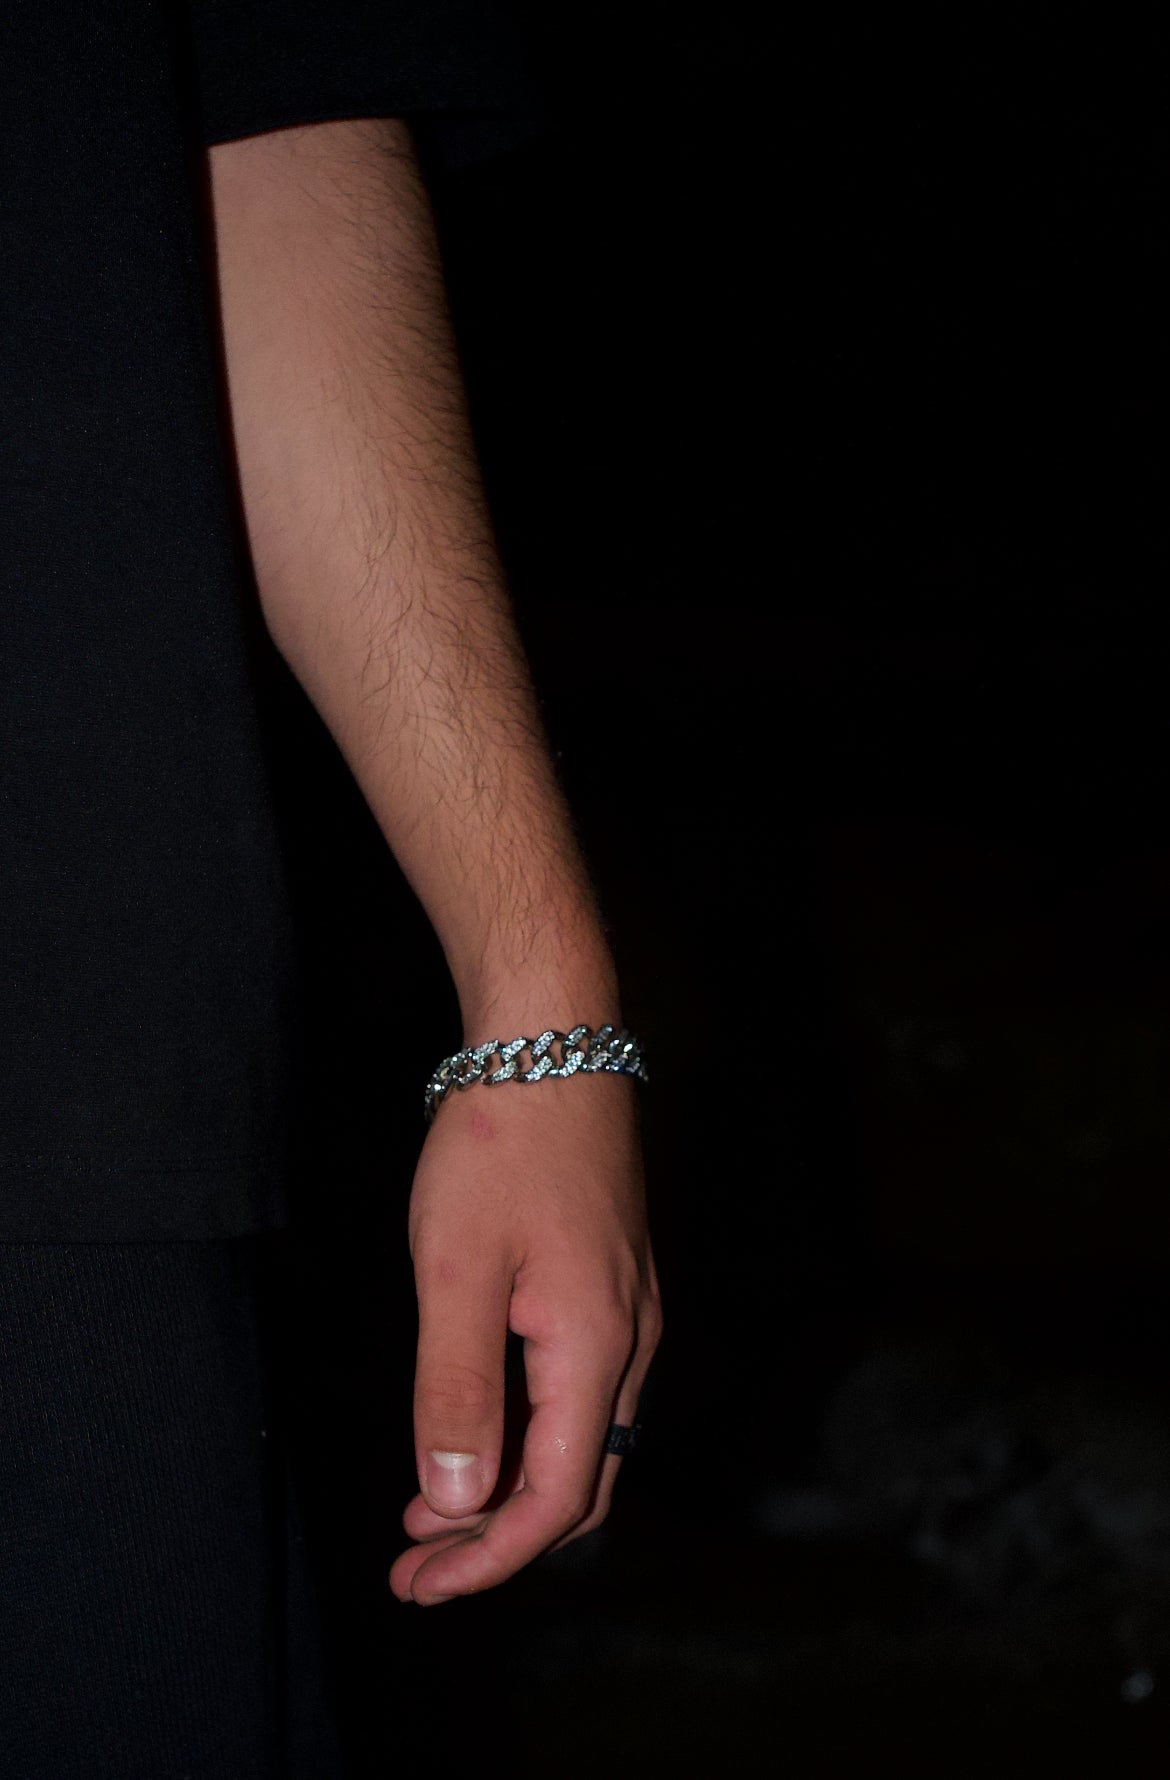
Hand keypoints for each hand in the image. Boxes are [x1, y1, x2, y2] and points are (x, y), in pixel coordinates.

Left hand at [388, 1073, 661, 1605]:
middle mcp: (631, 1341)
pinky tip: (474, 1427)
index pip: (555, 1498)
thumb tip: (455, 1501)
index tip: (417, 1584)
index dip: (487, 1557)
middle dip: (497, 1539)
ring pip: (584, 1441)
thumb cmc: (499, 1144)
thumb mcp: (455, 1270)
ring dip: (509, 1488)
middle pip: (580, 1484)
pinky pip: (583, 1394)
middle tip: (413, 1568)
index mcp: (595, 1346)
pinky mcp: (614, 1283)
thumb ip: (455, 1390)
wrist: (553, 1043)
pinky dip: (527, 1435)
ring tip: (427, 1514)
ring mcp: (631, 1311)